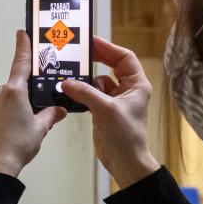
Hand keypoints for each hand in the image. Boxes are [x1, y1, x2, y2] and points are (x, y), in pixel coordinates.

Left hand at [0, 30, 66, 176]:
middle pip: (19, 83)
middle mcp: (0, 94)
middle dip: (32, 91)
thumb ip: (52, 114)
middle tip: (41, 103)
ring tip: (31, 123)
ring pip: (12, 98)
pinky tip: (21, 127)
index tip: (22, 33)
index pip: (20, 62)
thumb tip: (60, 110)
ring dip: (23, 105)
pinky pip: (4, 108)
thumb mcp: (41, 128)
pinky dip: (14, 113)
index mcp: (15, 91)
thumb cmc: (16, 145)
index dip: (23, 46)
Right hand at [61, 36, 158, 188]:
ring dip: (85, 79)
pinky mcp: (103, 111)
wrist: (125, 162)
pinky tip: (69, 91)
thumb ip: (85, 92)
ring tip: (69, 73)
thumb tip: (66, 82)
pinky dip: (80, 92)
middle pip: (111, 66)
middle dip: (95, 59)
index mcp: (136, 85)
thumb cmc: (125, 135)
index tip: (91, 41)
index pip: (124, 58)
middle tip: (78, 52)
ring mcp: (114, 100)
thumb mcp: (105, 109)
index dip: (108, 48)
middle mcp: (127, 90)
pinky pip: (90, 95)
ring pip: (98, 81)